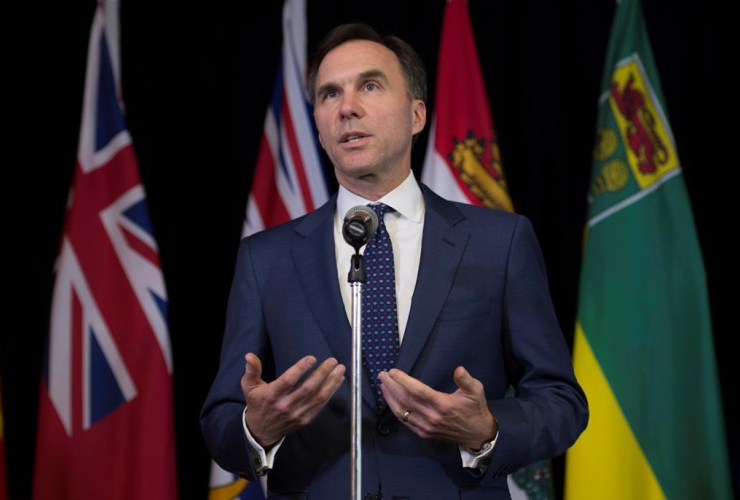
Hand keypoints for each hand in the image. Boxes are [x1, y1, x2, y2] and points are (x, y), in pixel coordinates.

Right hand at [241, 353, 345, 448]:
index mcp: (272, 395)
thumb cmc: (257, 403)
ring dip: (331, 382)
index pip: (288, 381)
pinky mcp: (305, 420)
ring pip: (318, 397)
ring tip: (340, 369)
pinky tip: (338, 381)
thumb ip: (251, 370)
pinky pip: (320, 405)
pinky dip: (331, 392)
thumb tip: (249, 355)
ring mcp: (297, 414)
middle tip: (332, 361)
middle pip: (307, 388)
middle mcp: (285, 405)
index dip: (301, 369)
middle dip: (322, 373)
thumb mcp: (249, 386)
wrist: (261, 432)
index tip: (312, 358)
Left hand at [378, 367, 497, 449]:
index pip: (418, 391)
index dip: (403, 381)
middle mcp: (432, 417)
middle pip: (406, 400)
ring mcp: (426, 427)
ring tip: (383, 385)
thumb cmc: (475, 409)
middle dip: (392, 386)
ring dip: (390, 398)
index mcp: (443, 405)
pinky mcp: (424, 433)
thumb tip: (458, 369)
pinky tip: (390, 400)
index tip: (392, 372)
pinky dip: (395, 410)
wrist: (477, 434)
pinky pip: (405, 421)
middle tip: (382, 375)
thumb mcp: (476, 391)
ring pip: (402, 411)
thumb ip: (466, 380)